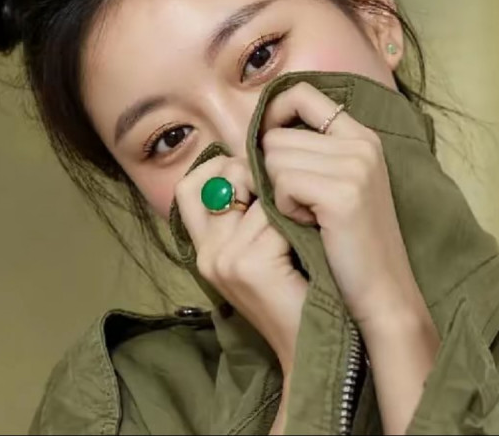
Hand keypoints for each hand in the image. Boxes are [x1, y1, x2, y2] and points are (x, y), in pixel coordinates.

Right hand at [174, 154, 306, 374]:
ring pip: (257, 195)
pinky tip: (308, 241)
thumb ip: (248, 208)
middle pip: (221, 177)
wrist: (308, 341)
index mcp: (203, 247)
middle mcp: (206, 251)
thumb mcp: (259, 245)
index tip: (252, 173)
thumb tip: (255, 157)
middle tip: (285, 194)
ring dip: (285, 203)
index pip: (190, 186)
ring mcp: (223, 259)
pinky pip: (275, 219)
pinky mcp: (248, 266)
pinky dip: (297, 223)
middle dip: (256, 174)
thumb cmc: (293, 285)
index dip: (218, 167)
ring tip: (302, 223)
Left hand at [260, 82, 430, 332]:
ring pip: (273, 159)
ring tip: (309, 217)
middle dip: (273, 172)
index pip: (301, 93)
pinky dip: (284, 209)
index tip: (265, 144)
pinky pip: (281, 184)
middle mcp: (361, 142)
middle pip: (276, 136)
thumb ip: (310, 151)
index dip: (273, 113)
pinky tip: (309, 226)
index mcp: (360, 135)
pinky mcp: (343, 192)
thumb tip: (258, 133)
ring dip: (278, 194)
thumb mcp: (337, 183)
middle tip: (301, 204)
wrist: (382, 293)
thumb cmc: (349, 243)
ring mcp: (355, 165)